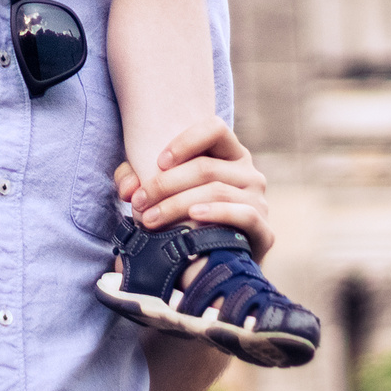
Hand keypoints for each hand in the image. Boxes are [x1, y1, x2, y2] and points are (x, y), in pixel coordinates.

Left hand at [113, 118, 271, 259]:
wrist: (218, 262)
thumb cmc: (186, 218)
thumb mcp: (163, 191)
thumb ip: (138, 179)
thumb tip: (126, 188)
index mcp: (230, 154)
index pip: (215, 128)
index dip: (186, 140)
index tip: (158, 161)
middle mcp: (249, 173)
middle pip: (206, 167)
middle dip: (166, 184)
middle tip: (139, 202)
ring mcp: (259, 201)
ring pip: (217, 191)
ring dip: (177, 204)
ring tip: (150, 219)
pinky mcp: (264, 230)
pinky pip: (243, 215)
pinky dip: (217, 214)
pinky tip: (194, 217)